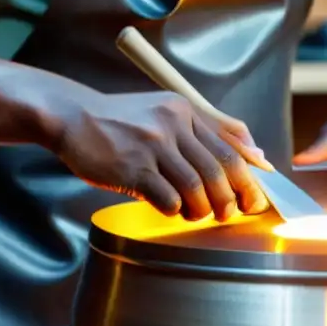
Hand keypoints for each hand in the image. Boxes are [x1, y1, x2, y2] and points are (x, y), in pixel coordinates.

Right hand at [57, 91, 270, 220]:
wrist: (72, 118)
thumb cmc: (121, 121)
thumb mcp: (165, 110)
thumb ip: (208, 127)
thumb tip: (254, 153)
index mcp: (184, 111)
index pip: (230, 147)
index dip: (248, 177)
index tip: (254, 197)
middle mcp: (172, 125)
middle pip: (219, 169)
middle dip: (231, 198)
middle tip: (229, 213)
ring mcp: (152, 147)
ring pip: (196, 187)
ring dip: (203, 209)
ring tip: (197, 215)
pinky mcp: (132, 170)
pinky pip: (168, 198)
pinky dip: (176, 210)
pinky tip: (170, 209)